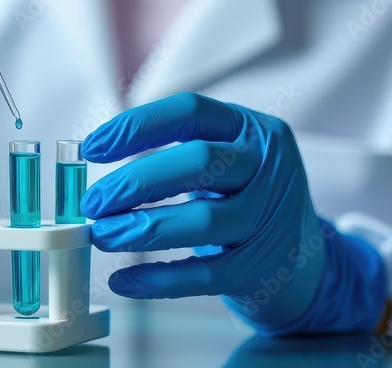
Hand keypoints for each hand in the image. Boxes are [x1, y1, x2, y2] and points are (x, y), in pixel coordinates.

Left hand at [81, 93, 386, 334]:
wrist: (300, 260)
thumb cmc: (240, 198)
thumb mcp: (221, 160)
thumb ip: (170, 153)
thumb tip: (94, 158)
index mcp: (251, 129)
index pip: (189, 112)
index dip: (135, 127)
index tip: (91, 148)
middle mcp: (268, 167)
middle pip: (198, 162)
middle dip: (135, 181)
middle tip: (93, 202)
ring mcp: (270, 219)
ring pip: (203, 221)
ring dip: (142, 228)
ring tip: (103, 235)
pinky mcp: (262, 269)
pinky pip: (204, 275)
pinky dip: (158, 279)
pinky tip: (123, 280)